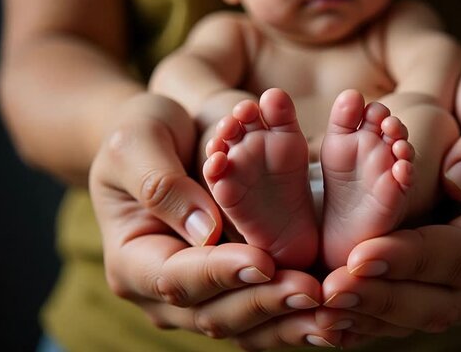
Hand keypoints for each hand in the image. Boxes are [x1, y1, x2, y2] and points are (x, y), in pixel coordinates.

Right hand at [89, 93, 339, 348]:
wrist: (160, 141)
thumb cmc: (142, 132)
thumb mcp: (137, 141)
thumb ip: (161, 184)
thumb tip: (206, 232)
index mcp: (131, 259)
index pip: (176, 277)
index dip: (221, 272)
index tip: (263, 262)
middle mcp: (161, 291)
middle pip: (213, 313)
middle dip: (264, 303)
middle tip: (311, 291)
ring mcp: (196, 296)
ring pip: (242, 326)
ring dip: (286, 322)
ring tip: (330, 313)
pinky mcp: (228, 290)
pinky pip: (259, 316)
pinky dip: (292, 318)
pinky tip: (328, 316)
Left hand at [316, 59, 460, 345]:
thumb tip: (459, 182)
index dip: (412, 258)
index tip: (361, 256)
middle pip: (441, 301)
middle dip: (382, 298)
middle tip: (329, 291)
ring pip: (418, 315)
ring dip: (368, 315)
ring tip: (320, 311)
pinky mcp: (440, 283)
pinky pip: (403, 310)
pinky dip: (367, 317)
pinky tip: (329, 318)